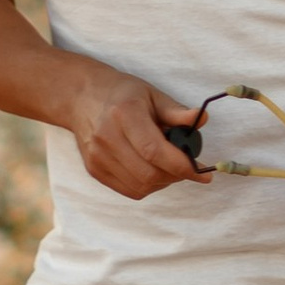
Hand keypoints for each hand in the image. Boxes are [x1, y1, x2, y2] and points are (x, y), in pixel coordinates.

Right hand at [60, 62, 209, 199]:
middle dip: (176, 175)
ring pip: (140, 186)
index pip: (155, 151)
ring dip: (163, 182)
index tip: (203, 173)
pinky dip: (148, 186)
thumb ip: (177, 111)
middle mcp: (107, 138)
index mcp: (124, 114)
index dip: (182, 166)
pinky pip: (129, 190)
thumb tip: (203, 118)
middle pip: (149, 173)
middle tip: (187, 167)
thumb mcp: (152, 94)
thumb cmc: (123, 94)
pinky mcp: (94, 170)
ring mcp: (98, 157)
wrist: (82, 99)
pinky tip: (153, 170)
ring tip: (169, 166)